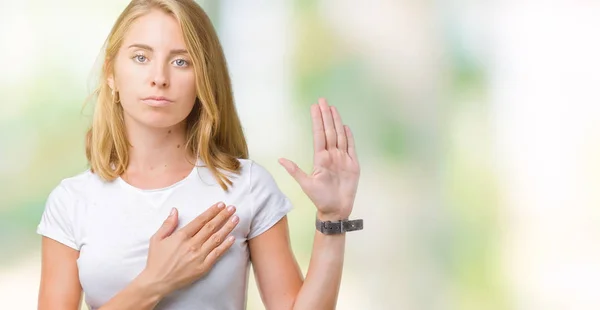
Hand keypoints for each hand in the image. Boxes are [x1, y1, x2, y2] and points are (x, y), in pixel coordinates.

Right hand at [138, 202, 238, 296]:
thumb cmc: (156, 260)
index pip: (200, 220)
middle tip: (232, 208)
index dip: (212, 211)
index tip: (221, 205)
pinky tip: (232, 238)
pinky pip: (217, 254)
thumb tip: (175, 210)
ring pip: (216, 239)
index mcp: (181, 236)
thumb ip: (168, 224)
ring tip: (236, 219)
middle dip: (223, 216)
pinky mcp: (203, 267)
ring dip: (227, 228)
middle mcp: (192, 245)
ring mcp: (198, 256)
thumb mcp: (157, 239)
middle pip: (211, 227)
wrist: (157, 282)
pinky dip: (225, 246)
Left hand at [279, 98, 359, 219]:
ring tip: (333, 108)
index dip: (317, 120)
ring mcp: (343, 159)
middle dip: (326, 115)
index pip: (319, 134)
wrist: (336, 210)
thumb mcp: (306, 184)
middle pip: (329, 131)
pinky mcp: (353, 165)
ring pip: (340, 136)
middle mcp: (332, 155)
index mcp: (320, 158)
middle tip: (323, 100)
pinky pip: (351, 147)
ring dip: (337, 122)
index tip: (314, 107)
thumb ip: (295, 170)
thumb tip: (280, 159)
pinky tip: (346, 126)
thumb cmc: (320, 199)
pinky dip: (350, 137)